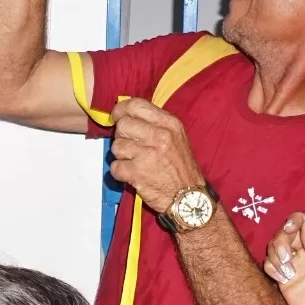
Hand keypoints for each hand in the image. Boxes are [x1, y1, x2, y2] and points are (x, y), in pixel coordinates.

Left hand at [106, 97, 205, 214]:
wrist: (189, 198)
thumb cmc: (180, 167)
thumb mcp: (176, 137)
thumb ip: (154, 123)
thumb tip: (125, 113)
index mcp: (169, 124)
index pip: (135, 105)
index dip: (121, 110)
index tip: (117, 117)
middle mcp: (159, 136)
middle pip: (122, 125)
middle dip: (122, 137)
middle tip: (133, 148)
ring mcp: (147, 154)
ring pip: (116, 146)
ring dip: (121, 156)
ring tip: (136, 163)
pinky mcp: (136, 173)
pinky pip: (114, 167)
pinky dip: (120, 173)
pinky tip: (133, 175)